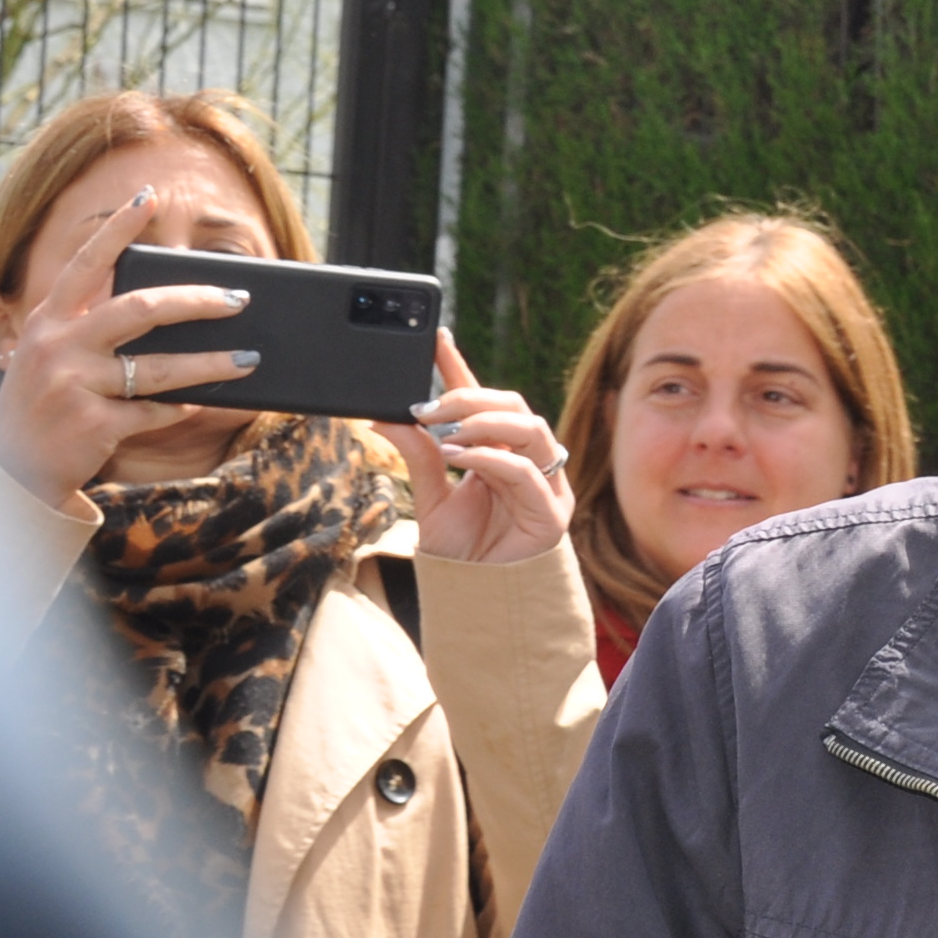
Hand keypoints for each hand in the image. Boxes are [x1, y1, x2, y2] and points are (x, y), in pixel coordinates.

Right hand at [0, 185, 257, 503]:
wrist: (11, 470)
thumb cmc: (46, 403)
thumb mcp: (52, 356)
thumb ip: (93, 329)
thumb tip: (170, 308)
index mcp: (47, 321)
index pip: (86, 264)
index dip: (116, 229)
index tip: (147, 196)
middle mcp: (57, 346)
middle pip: (140, 309)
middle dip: (197, 301)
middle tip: (239, 299)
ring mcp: (73, 386)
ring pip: (160, 368)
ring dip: (213, 364)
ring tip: (250, 359)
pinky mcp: (93, 424)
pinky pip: (155, 411)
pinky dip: (181, 408)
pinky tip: (200, 403)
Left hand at [377, 330, 577, 563]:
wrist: (479, 599)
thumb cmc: (463, 552)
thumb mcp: (430, 498)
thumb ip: (418, 457)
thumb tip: (384, 417)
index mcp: (500, 452)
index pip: (482, 400)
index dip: (460, 367)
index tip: (434, 338)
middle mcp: (528, 462)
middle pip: (514, 406)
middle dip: (471, 398)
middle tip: (429, 407)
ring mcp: (546, 485)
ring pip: (531, 429)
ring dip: (486, 423)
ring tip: (448, 432)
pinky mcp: (553, 513)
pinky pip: (526, 472)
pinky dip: (492, 458)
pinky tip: (460, 457)